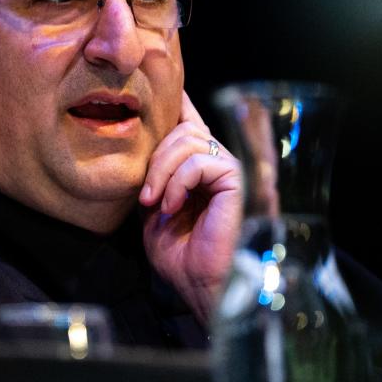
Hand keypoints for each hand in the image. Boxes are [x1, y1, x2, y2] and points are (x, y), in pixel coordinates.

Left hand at [140, 91, 242, 325]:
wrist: (203, 288)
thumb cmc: (183, 258)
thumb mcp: (157, 210)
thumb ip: (155, 178)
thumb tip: (141, 145)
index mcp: (207, 171)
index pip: (194, 124)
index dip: (178, 106)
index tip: (160, 92)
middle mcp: (225, 165)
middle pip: (186, 128)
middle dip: (156, 156)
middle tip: (145, 195)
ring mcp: (236, 171)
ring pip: (190, 141)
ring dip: (162, 171)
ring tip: (154, 203)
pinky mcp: (241, 180)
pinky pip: (201, 161)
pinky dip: (177, 181)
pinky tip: (171, 206)